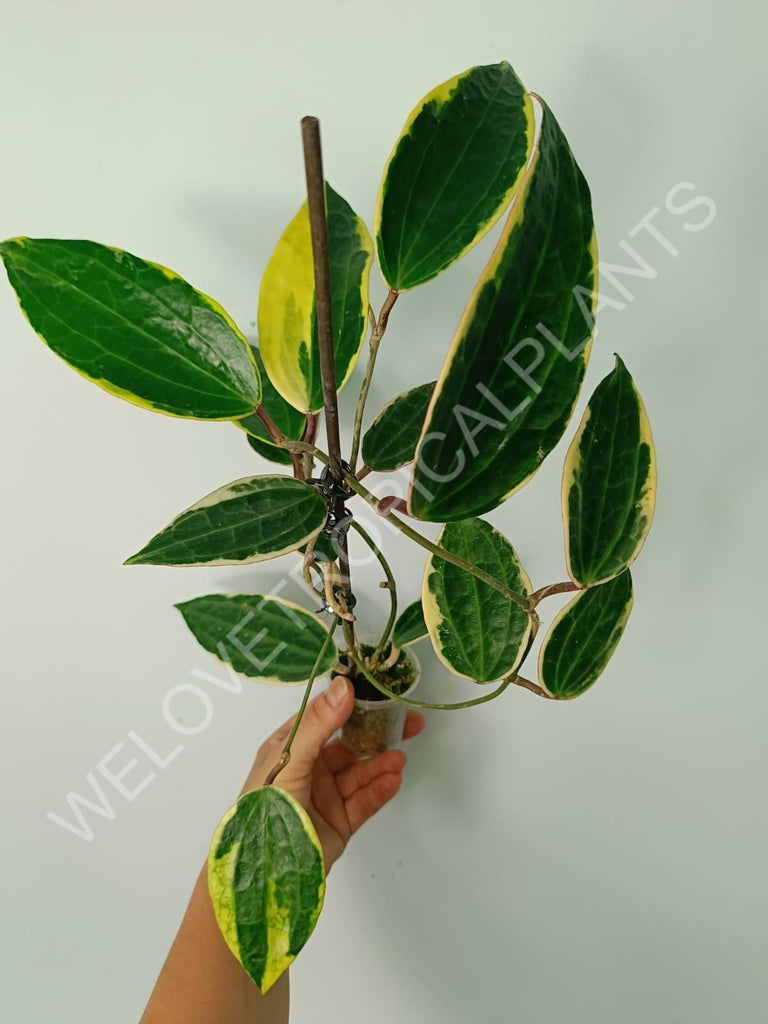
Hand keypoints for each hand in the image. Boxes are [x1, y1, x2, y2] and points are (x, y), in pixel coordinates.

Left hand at [240, 675, 424, 870]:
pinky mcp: (339, 823)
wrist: (262, 873)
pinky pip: (365, 802)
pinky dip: (381, 790)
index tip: (380, 691)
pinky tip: (394, 780)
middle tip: (410, 723)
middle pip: (350, 744)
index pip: (325, 716)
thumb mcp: (288, 758)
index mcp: (290, 747)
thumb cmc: (264, 807)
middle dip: (378, 733)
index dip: (352, 703)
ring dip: (381, 764)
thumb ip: (318, 724)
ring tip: (399, 758)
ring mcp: (325, 796)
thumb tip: (345, 686)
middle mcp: (308, 768)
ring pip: (360, 773)